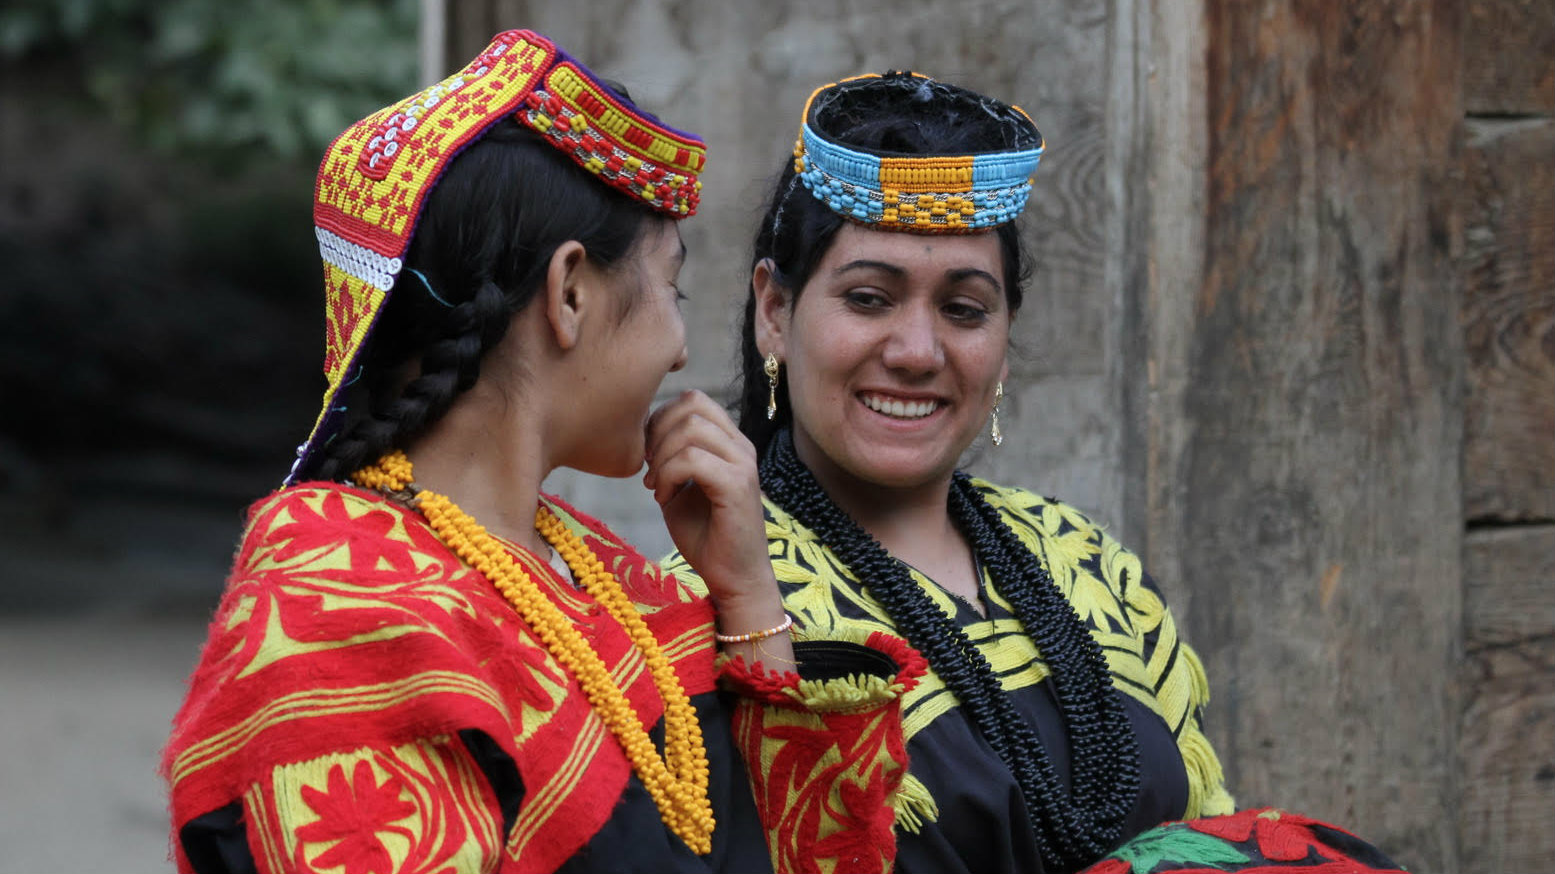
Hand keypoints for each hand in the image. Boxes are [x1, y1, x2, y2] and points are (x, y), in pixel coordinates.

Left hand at [645, 391, 793, 671]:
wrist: (734, 578)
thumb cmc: (706, 536)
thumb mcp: (681, 488)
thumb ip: (670, 457)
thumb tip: (646, 434)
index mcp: (730, 442)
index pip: (694, 400)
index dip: (661, 418)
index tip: (649, 455)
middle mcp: (741, 446)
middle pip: (691, 405)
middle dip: (657, 433)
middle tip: (649, 469)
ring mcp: (742, 464)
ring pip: (690, 429)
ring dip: (661, 457)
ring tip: (656, 486)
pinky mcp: (737, 486)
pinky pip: (692, 459)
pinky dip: (668, 475)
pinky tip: (663, 498)